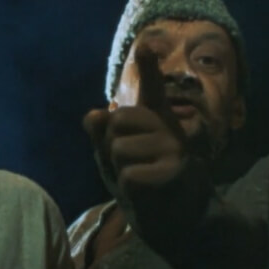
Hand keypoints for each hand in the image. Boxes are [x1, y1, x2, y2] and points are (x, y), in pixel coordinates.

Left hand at [83, 49, 188, 198]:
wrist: (176, 223)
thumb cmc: (144, 185)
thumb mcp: (117, 158)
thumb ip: (103, 135)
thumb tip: (92, 115)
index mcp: (156, 119)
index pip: (152, 88)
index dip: (149, 66)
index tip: (147, 45)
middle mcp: (168, 126)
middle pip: (116, 121)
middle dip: (112, 148)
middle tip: (133, 166)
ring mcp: (174, 146)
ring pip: (118, 150)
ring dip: (120, 172)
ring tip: (142, 181)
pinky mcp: (174, 170)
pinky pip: (128, 175)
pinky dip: (129, 190)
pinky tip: (149, 194)